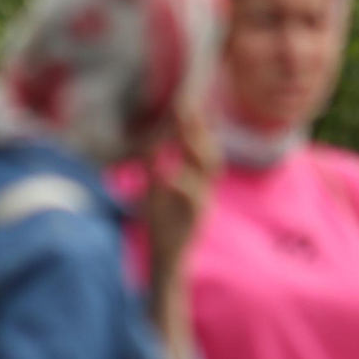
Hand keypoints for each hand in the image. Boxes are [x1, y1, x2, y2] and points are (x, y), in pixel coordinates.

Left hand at [141, 101, 218, 275]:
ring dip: (195, 149)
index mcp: (197, 178)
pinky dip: (179, 183)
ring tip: (182, 131)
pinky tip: (165, 173)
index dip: (196, 122)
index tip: (186, 98)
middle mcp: (204, 187)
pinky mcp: (194, 219)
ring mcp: (202, 202)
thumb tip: (149, 142)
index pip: (200, 145)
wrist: (167, 259)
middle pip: (209, 151)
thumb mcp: (154, 189)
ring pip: (207, 171)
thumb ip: (153, 166)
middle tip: (186, 104)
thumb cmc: (163, 224)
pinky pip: (191, 198)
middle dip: (199, 127)